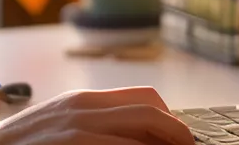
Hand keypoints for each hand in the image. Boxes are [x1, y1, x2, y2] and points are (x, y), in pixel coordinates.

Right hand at [0, 87, 190, 144]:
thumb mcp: (58, 127)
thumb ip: (93, 126)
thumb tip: (133, 136)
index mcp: (83, 101)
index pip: (145, 99)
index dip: (170, 120)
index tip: (180, 138)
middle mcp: (82, 108)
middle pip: (151, 111)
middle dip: (178, 133)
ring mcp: (76, 127)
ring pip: (142, 130)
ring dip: (164, 144)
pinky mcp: (71, 143)